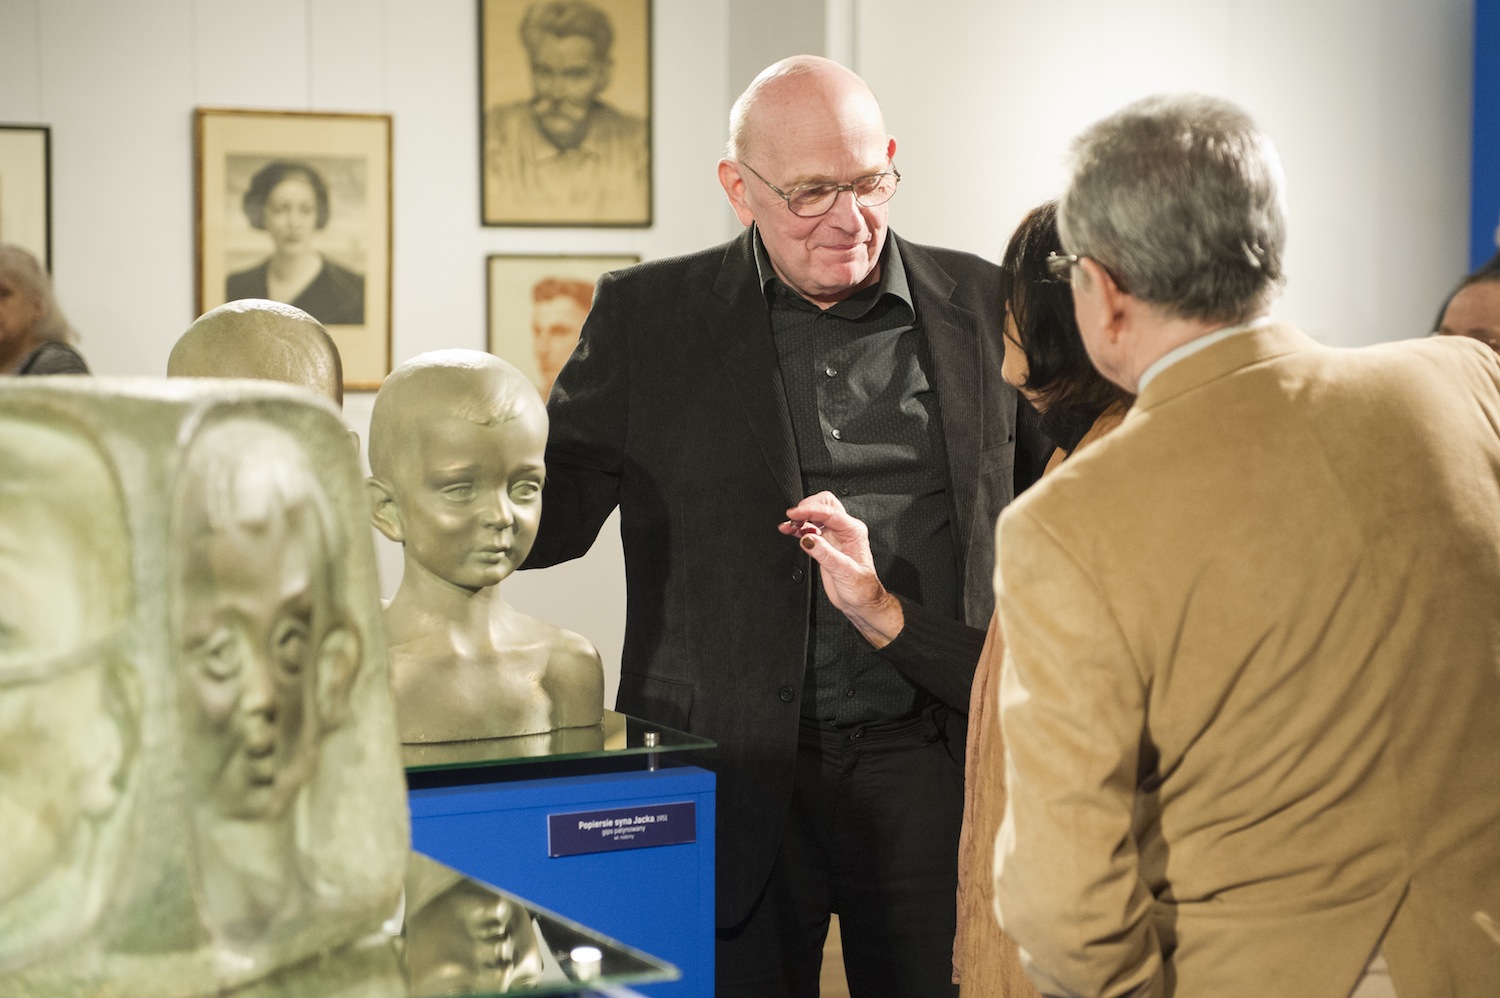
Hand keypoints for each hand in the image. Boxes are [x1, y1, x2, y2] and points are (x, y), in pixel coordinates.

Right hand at [779, 491, 904, 647]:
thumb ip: (825, 554)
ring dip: (801, 517)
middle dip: (807, 507)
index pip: (830, 512)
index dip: (810, 510)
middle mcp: (844, 530)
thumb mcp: (844, 572)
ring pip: (815, 515)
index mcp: (853, 531)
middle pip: (824, 504)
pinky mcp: (825, 544)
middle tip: (792, 517)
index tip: (794, 514)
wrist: (861, 602)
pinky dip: (799, 527)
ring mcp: (834, 536)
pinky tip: (790, 531)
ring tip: (787, 526)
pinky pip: (810, 528)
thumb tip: (808, 539)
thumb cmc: (861, 588)